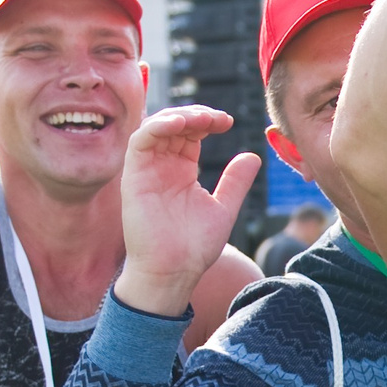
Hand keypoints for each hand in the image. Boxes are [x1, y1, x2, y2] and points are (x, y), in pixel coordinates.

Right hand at [110, 106, 261, 315]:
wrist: (173, 272)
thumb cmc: (194, 247)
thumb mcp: (223, 208)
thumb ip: (235, 182)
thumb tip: (253, 156)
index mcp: (182, 170)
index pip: (191, 133)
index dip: (208, 121)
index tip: (227, 122)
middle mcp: (162, 166)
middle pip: (174, 124)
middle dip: (196, 115)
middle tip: (217, 118)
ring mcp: (146, 170)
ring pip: (155, 127)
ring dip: (178, 116)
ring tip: (201, 119)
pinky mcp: (133, 176)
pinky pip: (140, 141)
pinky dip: (157, 127)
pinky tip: (179, 125)